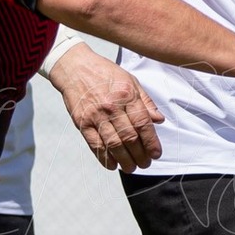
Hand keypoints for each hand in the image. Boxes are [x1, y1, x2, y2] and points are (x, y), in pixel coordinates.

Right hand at [48, 42, 165, 170]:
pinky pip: (95, 145)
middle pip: (129, 137)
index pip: (142, 124)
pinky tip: (113, 165)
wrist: (74, 67)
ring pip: (113, 144)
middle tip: (145, 164)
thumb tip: (159, 120)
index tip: (156, 154)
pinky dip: (105, 158)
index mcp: (126, 95)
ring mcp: (95, 115)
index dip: (151, 142)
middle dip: (140, 155)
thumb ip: (145, 102)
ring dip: (124, 160)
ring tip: (131, 167)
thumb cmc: (104, 73)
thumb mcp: (130, 81)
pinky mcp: (82, 122)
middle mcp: (111, 106)